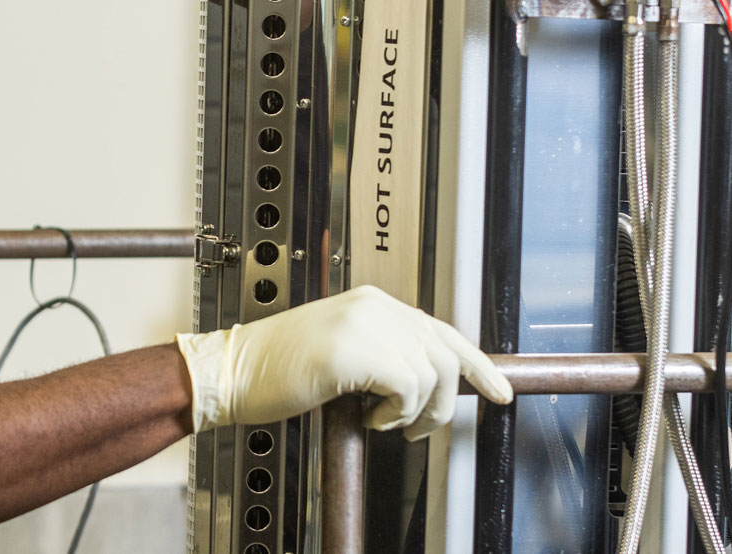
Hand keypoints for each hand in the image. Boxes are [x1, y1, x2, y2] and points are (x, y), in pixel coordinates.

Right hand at [174, 285, 511, 441]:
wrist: (232, 372)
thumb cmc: (278, 370)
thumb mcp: (343, 355)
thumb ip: (385, 357)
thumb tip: (431, 385)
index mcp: (374, 304)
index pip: (442, 331)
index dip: (477, 364)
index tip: (499, 391)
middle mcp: (376, 307)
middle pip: (447, 354)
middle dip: (446, 402)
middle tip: (419, 428)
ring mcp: (366, 324)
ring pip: (432, 375)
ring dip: (415, 412)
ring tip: (383, 421)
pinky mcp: (356, 350)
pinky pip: (408, 388)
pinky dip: (395, 413)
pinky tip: (368, 417)